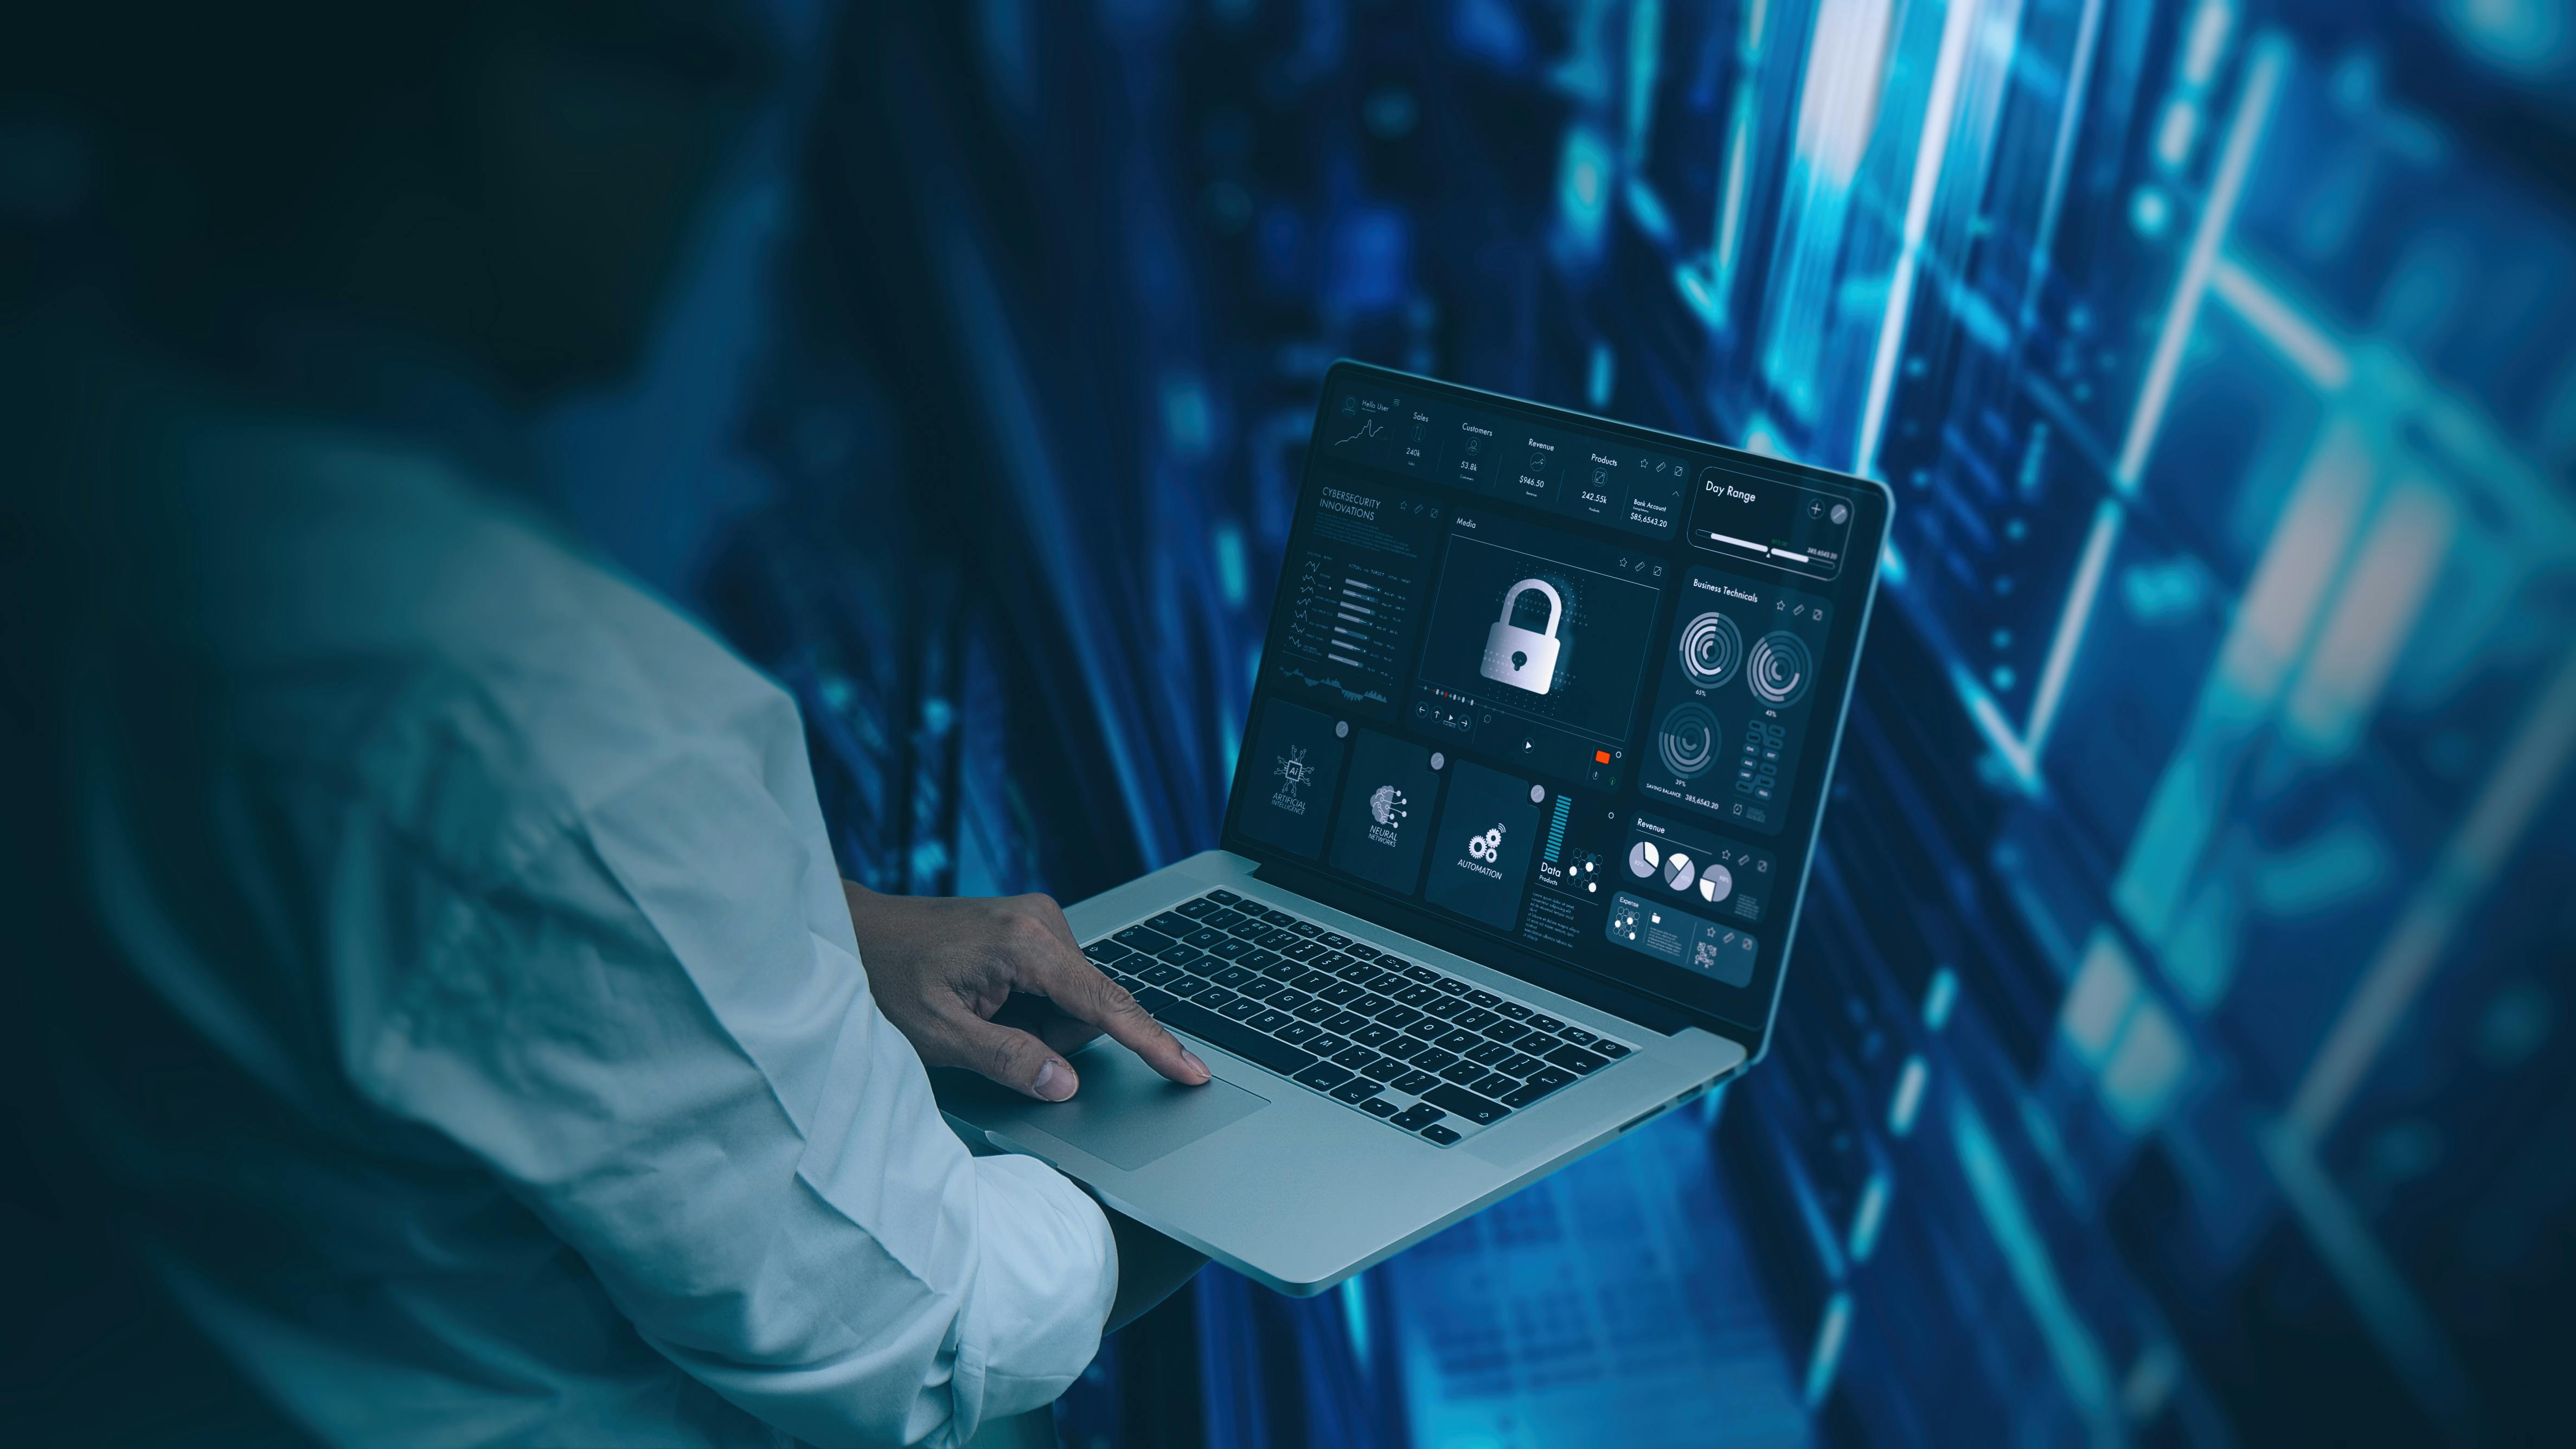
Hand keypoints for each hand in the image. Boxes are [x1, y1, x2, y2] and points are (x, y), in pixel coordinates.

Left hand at [844, 882, 1209, 1100]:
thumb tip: (1066, 1085)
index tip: (1191, 1073)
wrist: (856, 934)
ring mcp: (1039, 919)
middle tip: (986, 1033)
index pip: (1106, 1004)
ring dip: (1039, 1023)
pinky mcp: (1032, 927)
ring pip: (1075, 1000)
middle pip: (1090, 1007)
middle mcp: (1043, 920)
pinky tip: (988, 1001)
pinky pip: (1057, 985)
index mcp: (1026, 943)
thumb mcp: (939, 1035)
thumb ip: (1007, 1060)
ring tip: (979, 1013)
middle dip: (1052, 1037)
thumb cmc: (886, 979)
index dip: (1152, 1044)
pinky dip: (1032, 1006)